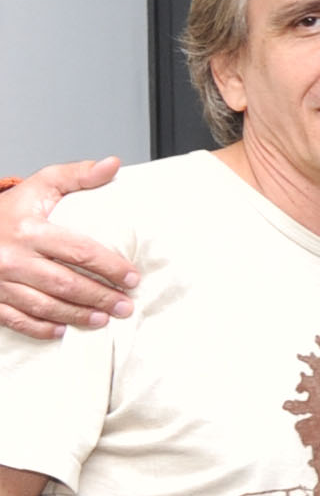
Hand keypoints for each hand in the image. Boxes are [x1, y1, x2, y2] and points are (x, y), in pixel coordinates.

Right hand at [0, 161, 130, 338]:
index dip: (110, 267)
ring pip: (44, 306)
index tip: (132, 278)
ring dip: (77, 316)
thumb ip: (77, 175)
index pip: (79, 252)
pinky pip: (17, 320)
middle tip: (125, 306)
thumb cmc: (8, 209)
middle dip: (99, 297)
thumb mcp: (40, 184)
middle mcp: (11, 258)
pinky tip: (62, 330)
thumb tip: (113, 165)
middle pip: (65, 284)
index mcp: (28, 230)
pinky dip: (41, 328)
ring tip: (103, 319)